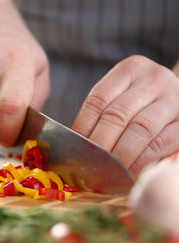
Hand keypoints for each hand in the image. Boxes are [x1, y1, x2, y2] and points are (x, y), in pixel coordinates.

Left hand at [72, 55, 178, 175]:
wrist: (178, 100)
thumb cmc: (143, 102)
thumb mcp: (121, 96)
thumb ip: (102, 113)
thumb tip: (74, 144)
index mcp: (130, 69)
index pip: (98, 99)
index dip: (83, 128)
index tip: (73, 150)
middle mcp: (154, 79)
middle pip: (117, 115)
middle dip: (99, 145)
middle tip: (88, 166)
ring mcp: (175, 98)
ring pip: (140, 129)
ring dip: (120, 155)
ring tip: (106, 173)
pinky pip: (161, 143)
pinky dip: (142, 161)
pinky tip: (129, 173)